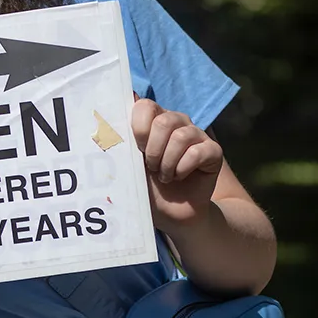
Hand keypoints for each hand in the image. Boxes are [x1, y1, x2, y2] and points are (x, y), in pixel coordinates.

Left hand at [131, 98, 221, 230]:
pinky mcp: (213, 150)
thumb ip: (122, 142)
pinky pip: (197, 152)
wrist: (171, 212)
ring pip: (181, 136)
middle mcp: (176, 122)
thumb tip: (104, 120)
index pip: (145, 105)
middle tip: (151, 167)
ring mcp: (196, 134)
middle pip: (164, 121)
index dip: (138, 128)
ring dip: (167, 162)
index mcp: (153, 120)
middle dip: (152, 150)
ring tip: (164, 175)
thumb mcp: (130, 164)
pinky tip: (178, 177)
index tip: (137, 149)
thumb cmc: (147, 185)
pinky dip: (182, 169)